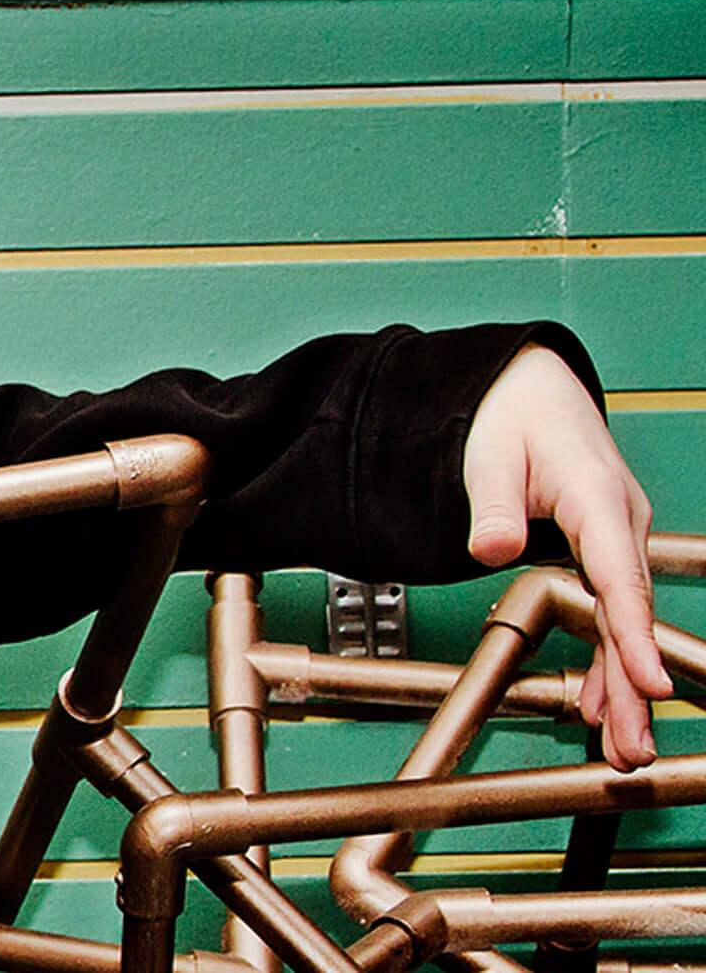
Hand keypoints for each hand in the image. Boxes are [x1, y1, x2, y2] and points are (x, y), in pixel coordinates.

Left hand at [463, 342, 671, 766]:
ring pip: (625, 623)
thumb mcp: (490, 456)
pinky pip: (609, 614)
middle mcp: (618, 524)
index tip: (650, 682)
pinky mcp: (603, 552)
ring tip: (623, 748)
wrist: (529, 391)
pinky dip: (607, 661)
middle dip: (634, 685)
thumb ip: (493, 507)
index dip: (635, 636)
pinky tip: (601, 705)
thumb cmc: (513, 418)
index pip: (621, 578)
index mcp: (596, 498)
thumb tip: (491, 548)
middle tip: (634, 745)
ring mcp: (615, 540)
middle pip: (630, 615)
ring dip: (624, 686)